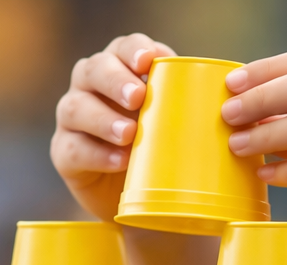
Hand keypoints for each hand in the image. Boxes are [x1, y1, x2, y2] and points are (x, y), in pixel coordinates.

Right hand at [51, 34, 175, 222]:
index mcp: (119, 68)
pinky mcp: (64, 152)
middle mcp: (89, 86)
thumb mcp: (176, 123)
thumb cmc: (162, 147)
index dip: (133, 50)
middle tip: (138, 97)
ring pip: (76, 108)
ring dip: (103, 119)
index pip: (122, 48)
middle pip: (93, 70)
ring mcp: (72, 119)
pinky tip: (119, 161)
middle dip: (115, 81)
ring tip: (129, 134)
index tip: (149, 61)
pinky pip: (73, 148)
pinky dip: (97, 154)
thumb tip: (222, 92)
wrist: (141, 194)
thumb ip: (187, 103)